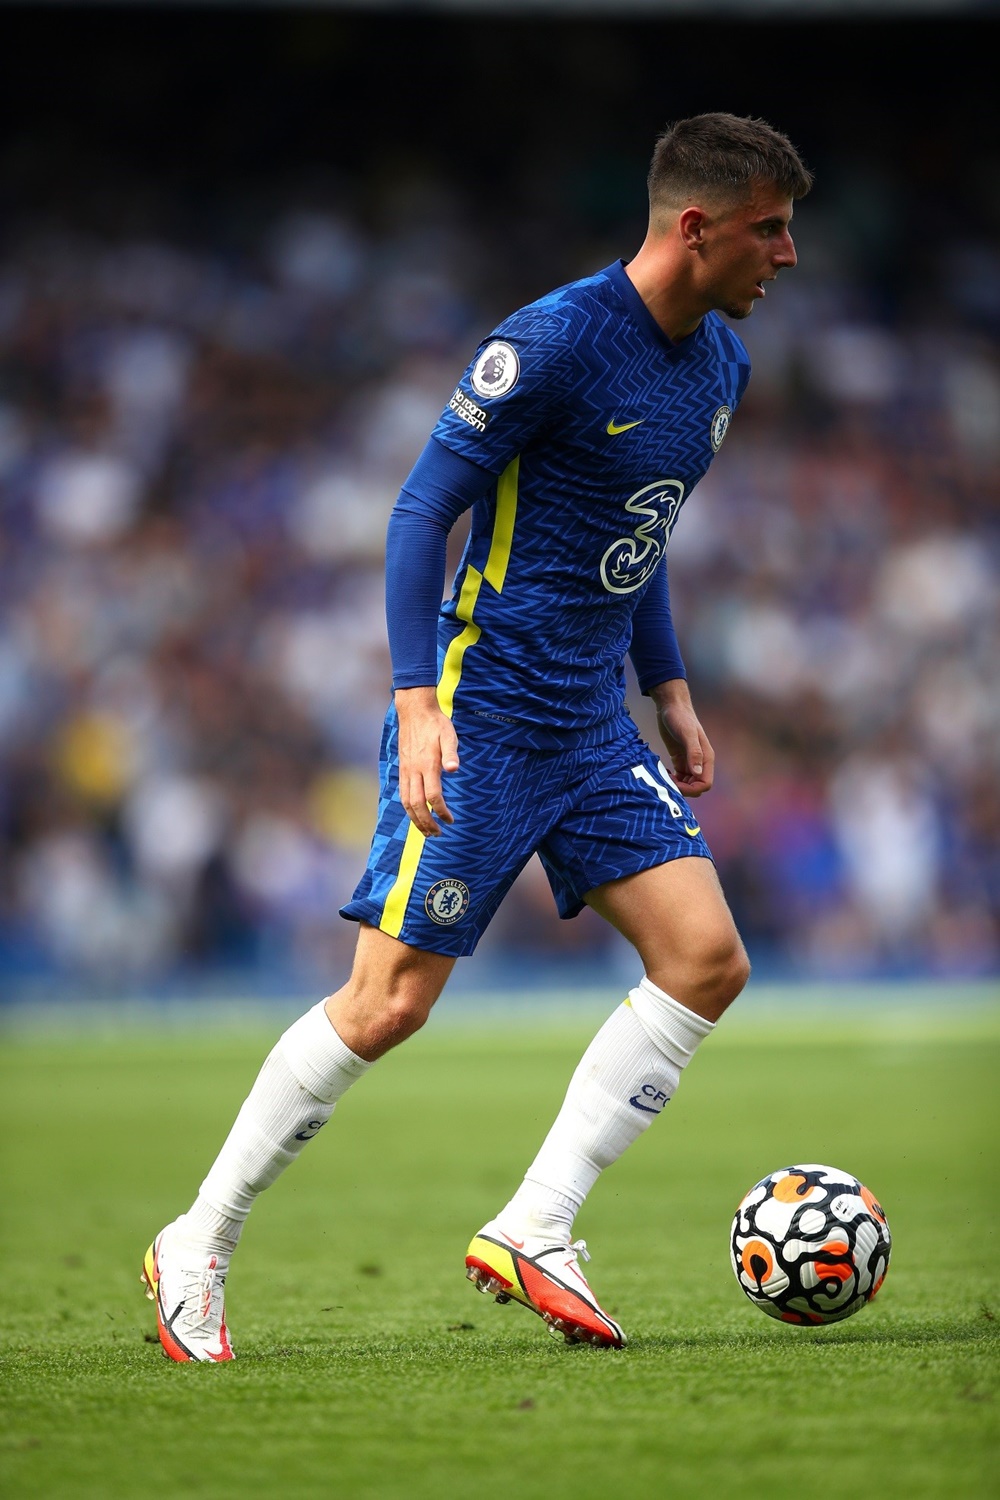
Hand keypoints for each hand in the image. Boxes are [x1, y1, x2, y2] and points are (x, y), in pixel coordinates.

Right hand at [394, 687, 459, 834]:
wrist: (414, 711)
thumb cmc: (435, 724)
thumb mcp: (448, 735)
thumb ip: (451, 753)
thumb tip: (454, 769)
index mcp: (427, 764)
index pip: (432, 796)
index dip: (441, 811)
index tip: (450, 820)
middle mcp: (414, 770)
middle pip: (416, 804)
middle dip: (426, 823)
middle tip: (437, 834)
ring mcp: (406, 770)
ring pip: (406, 802)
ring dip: (415, 820)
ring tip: (426, 832)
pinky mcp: (402, 769)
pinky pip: (402, 794)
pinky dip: (408, 809)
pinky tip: (415, 815)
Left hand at [651, 679, 714, 797]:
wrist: (671, 706)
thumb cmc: (680, 717)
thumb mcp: (687, 734)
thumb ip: (694, 753)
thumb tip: (697, 773)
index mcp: (706, 758)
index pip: (705, 783)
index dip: (692, 789)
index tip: (676, 784)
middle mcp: (699, 762)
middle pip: (696, 786)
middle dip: (683, 789)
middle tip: (667, 781)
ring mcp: (689, 761)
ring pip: (687, 784)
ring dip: (677, 786)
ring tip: (664, 778)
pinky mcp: (679, 759)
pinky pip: (679, 777)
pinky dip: (672, 780)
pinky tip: (663, 773)